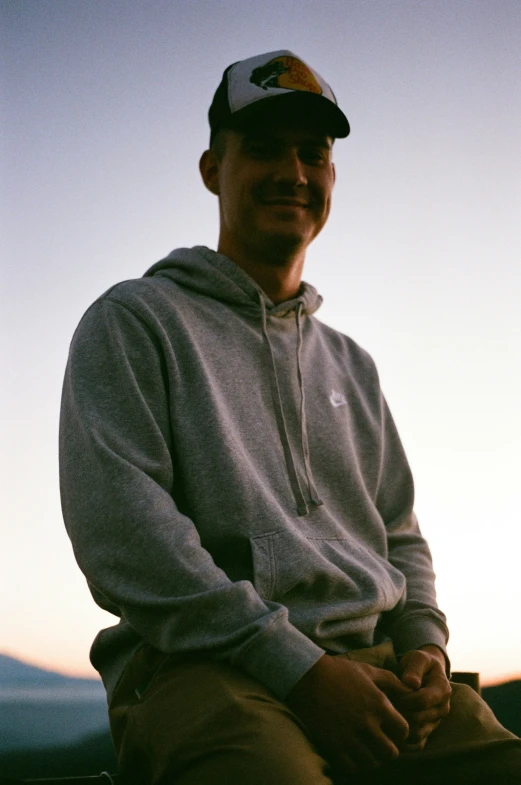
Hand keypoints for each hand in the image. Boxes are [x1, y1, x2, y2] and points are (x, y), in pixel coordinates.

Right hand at [286, 653, 410, 776]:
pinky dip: (355, 763)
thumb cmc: (339, 671)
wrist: (306, 677)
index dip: (400, 732)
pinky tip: (351, 752)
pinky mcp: (333, 746)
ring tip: (365, 748)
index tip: (391, 729)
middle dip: (388, 748)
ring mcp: (349, 737)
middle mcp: (367, 723)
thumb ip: (392, 681)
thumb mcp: (368, 671)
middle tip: (379, 741)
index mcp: (378, 705)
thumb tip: (411, 689)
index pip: (403, 731)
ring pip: (373, 763)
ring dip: (372, 758)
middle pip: (390, 752)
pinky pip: (352, 767)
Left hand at [396, 645, 450, 751]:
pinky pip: (417, 744)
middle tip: (385, 704)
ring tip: (386, 714)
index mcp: (443, 690)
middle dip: (399, 711)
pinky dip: (403, 741)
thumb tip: (411, 683)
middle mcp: (442, 708)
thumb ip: (415, 669)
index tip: (392, 691)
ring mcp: (436, 722)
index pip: (423, 700)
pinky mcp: (428, 731)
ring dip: (398, 726)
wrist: (425, 671)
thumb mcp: (418, 658)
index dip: (404, 698)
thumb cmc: (419, 663)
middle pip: (418, 719)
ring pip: (417, 734)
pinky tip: (389, 730)